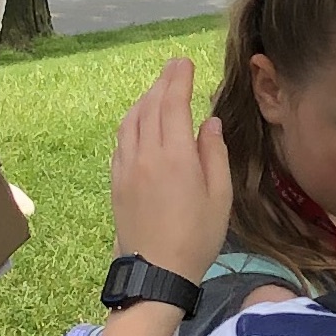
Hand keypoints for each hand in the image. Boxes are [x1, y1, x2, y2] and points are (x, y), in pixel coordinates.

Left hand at [111, 57, 230, 284]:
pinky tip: (139, 121)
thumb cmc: (197, 237)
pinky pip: (121, 140)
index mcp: (175, 156)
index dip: (179, 79)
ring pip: (131, 120)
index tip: (185, 63)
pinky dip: (131, 121)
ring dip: (145, 99)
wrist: (156, 272)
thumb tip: (209, 122)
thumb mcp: (220, 196)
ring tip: (158, 89)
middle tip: (174, 66)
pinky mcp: (116, 180)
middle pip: (151, 106)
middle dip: (163, 82)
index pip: (174, 104)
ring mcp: (126, 167)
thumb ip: (214, 154)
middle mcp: (146, 155)